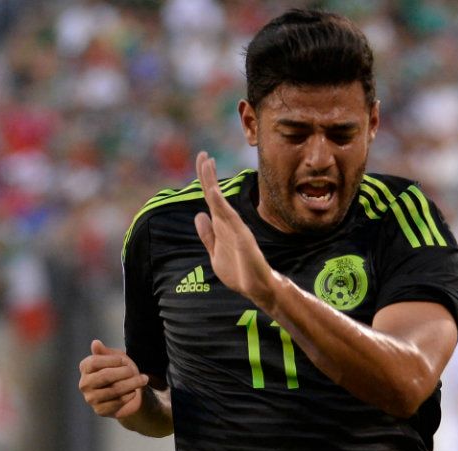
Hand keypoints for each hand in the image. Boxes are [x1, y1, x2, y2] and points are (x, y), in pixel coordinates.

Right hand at [79, 341, 147, 418]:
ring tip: (143, 379)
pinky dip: (129, 395)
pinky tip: (134, 391)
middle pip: (105, 376)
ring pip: (114, 389)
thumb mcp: (116, 358)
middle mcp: (84, 383)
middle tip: (134, 371)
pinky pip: (118, 401)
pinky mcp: (100, 410)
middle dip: (124, 372)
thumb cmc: (121, 372)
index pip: (95, 362)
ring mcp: (91, 398)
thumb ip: (106, 352)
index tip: (123, 361)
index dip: (112, 360)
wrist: (129, 394)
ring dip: (132, 384)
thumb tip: (95, 343)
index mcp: (85, 367)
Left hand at [193, 152, 277, 307]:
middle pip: (214, 195)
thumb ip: (207, 236)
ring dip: (212, 183)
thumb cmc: (239, 272)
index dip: (205, 179)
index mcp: (222, 226)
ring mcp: (236, 229)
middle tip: (203, 154)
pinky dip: (220, 204)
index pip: (211, 198)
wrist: (258, 288)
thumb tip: (199, 215)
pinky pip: (229, 218)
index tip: (203, 160)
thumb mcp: (215, 254)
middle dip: (207, 174)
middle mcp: (228, 223)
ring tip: (207, 164)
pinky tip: (212, 192)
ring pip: (220, 201)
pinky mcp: (242, 238)